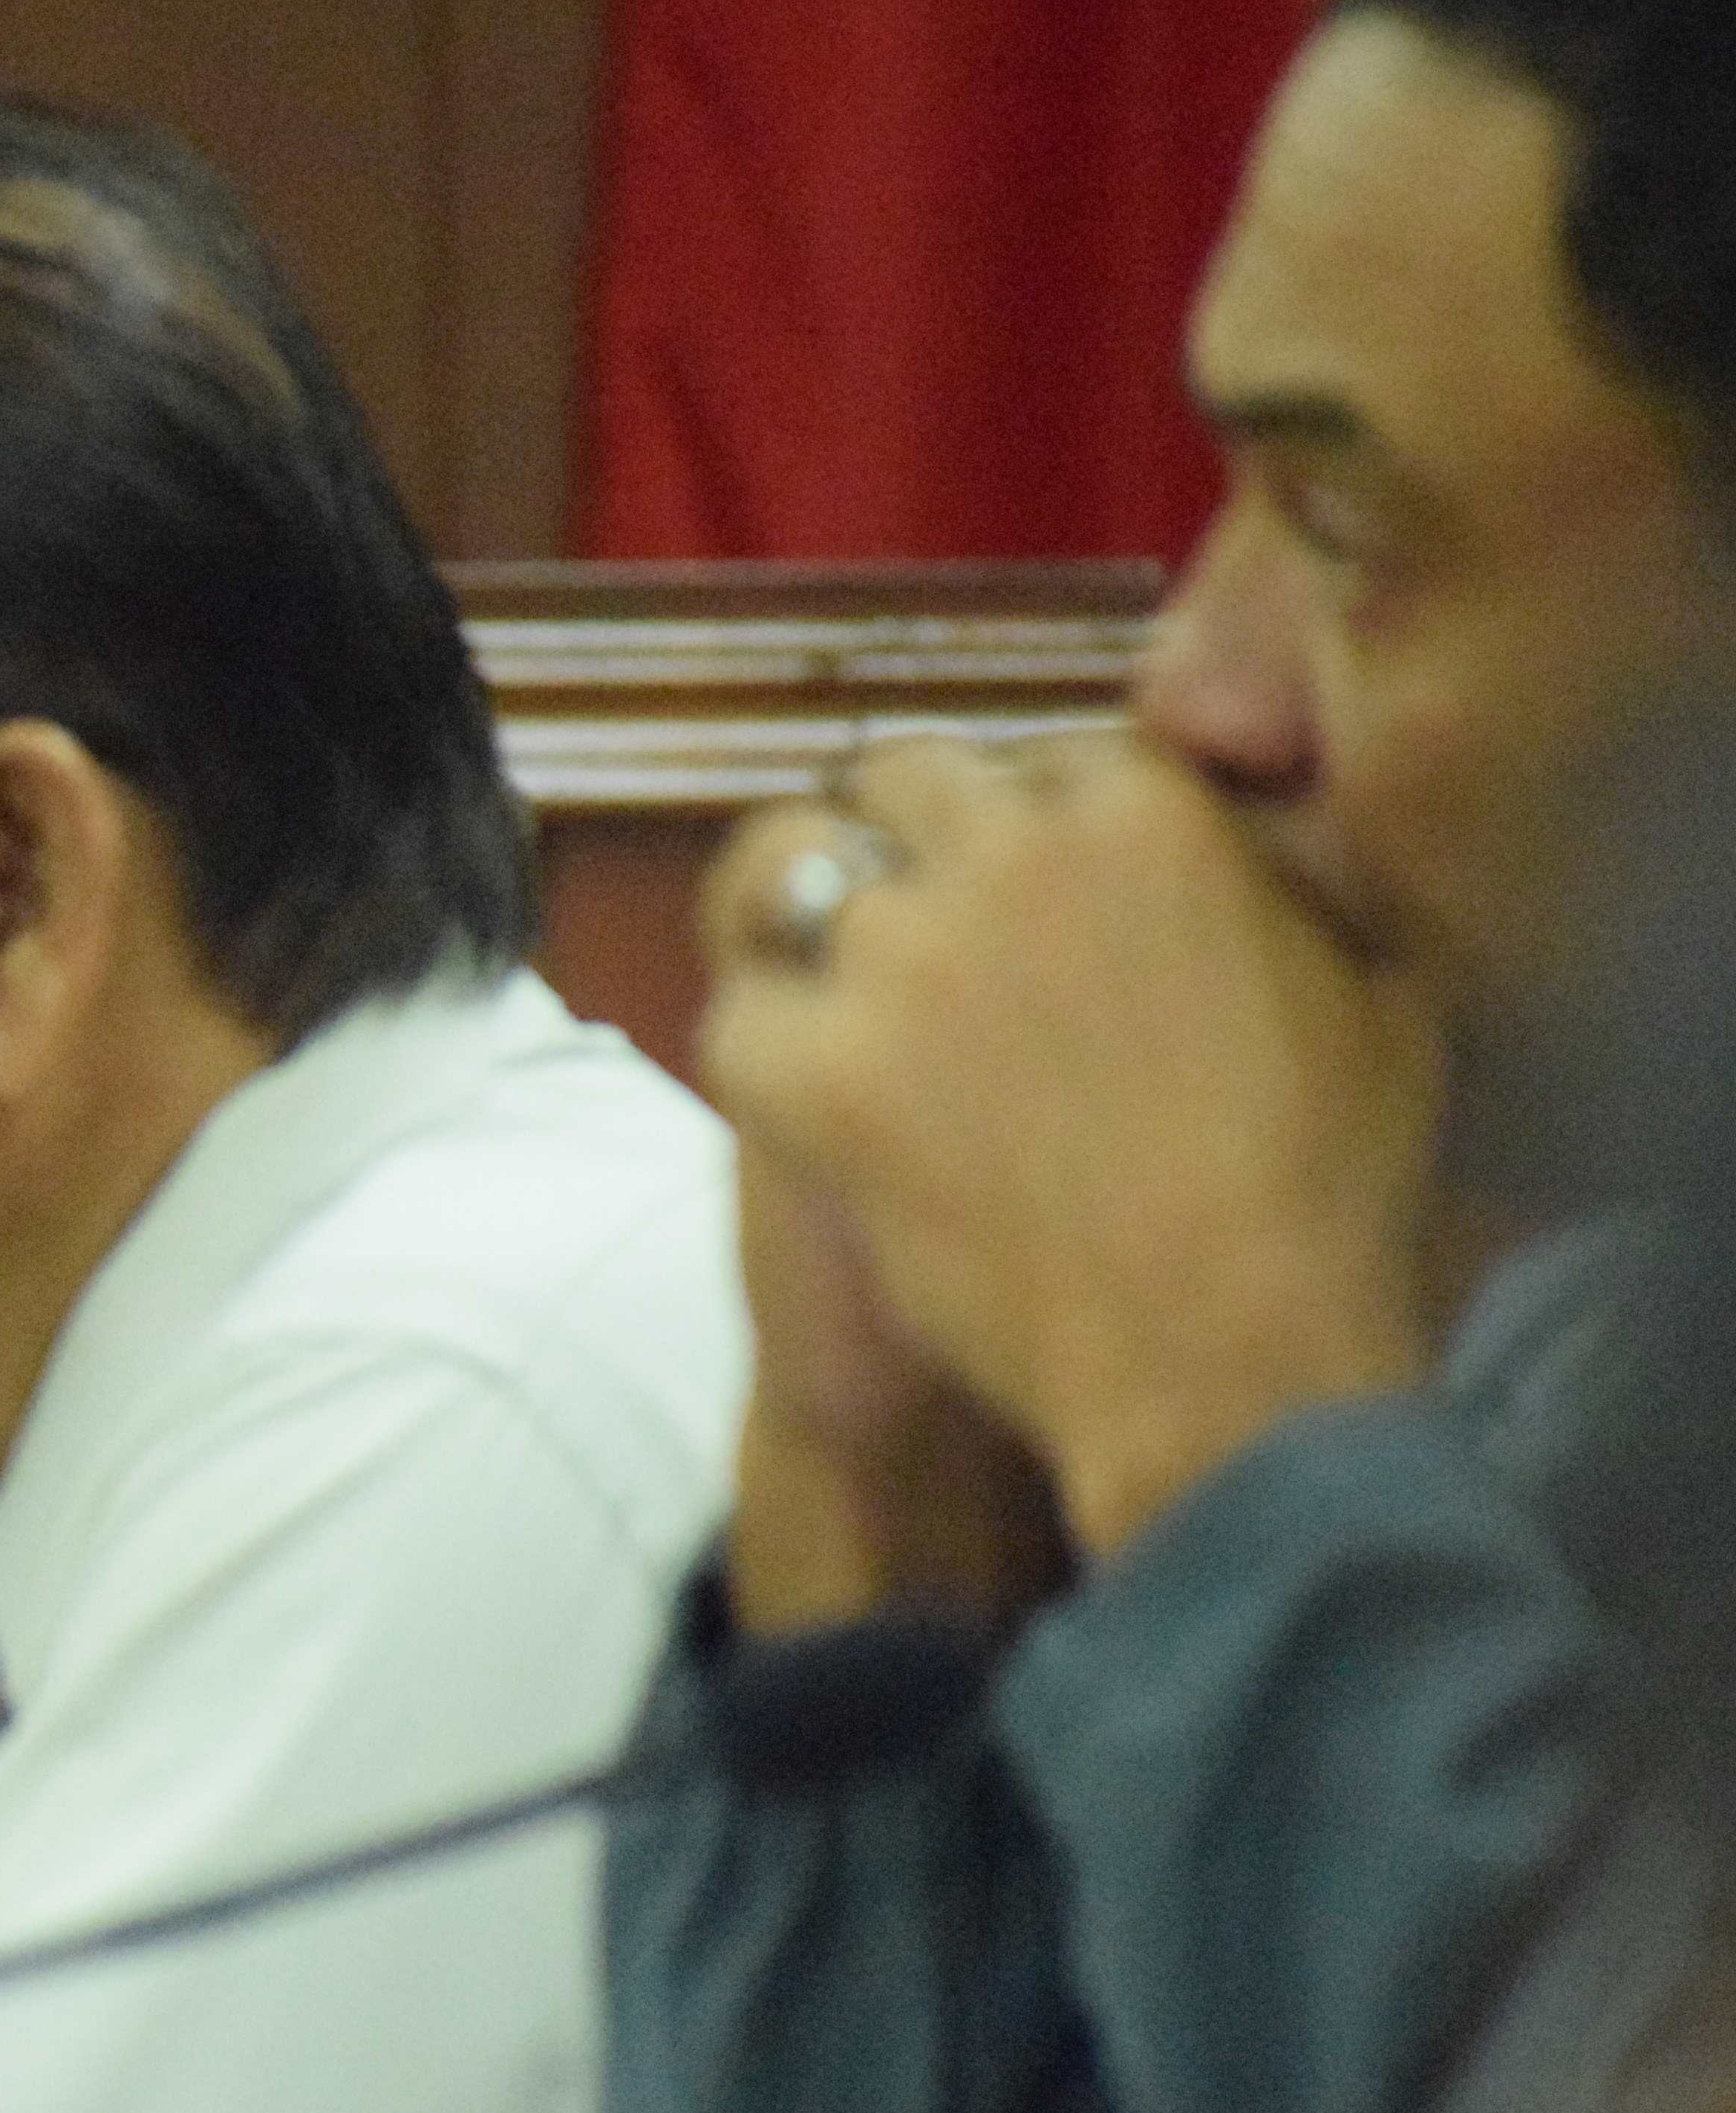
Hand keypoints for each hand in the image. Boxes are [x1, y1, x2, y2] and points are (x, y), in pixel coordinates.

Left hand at [701, 735, 1447, 1556]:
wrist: (1227, 1353)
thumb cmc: (1324, 1192)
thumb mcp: (1377, 990)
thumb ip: (1299, 880)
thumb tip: (1264, 838)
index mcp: (1146, 809)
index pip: (1036, 759)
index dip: (1024, 826)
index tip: (1024, 894)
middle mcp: (1009, 852)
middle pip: (902, 784)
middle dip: (910, 846)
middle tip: (922, 941)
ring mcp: (898, 957)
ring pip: (791, 871)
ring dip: (816, 931)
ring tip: (848, 1004)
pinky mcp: (811, 1067)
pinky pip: (736, 1012)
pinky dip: (765, 1054)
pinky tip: (814, 1103)